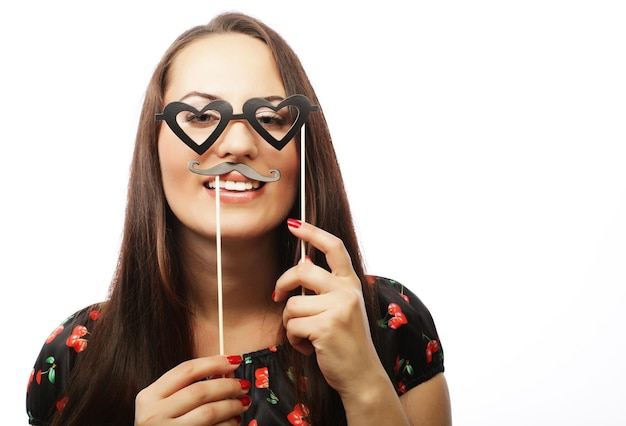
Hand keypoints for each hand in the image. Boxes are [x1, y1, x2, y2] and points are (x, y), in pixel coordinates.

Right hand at [134, 355, 250, 425]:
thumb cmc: (160, 422)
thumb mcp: (162, 402)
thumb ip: (185, 386)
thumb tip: (222, 371)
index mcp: (149, 396)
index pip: (186, 370)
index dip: (214, 362)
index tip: (234, 361)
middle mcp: (155, 414)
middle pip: (200, 391)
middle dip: (227, 386)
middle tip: (242, 385)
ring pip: (208, 412)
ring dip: (232, 405)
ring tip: (243, 402)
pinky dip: (228, 424)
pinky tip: (234, 420)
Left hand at [273, 219, 381, 395]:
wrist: (361, 375)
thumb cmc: (346, 343)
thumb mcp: (341, 308)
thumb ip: (326, 287)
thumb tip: (303, 264)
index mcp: (351, 284)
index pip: (333, 247)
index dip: (312, 232)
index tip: (294, 223)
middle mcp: (347, 291)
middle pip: (302, 271)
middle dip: (283, 283)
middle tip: (277, 296)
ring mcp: (338, 308)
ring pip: (292, 304)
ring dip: (290, 323)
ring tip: (305, 336)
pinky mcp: (327, 326)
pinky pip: (292, 325)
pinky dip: (294, 340)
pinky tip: (309, 348)